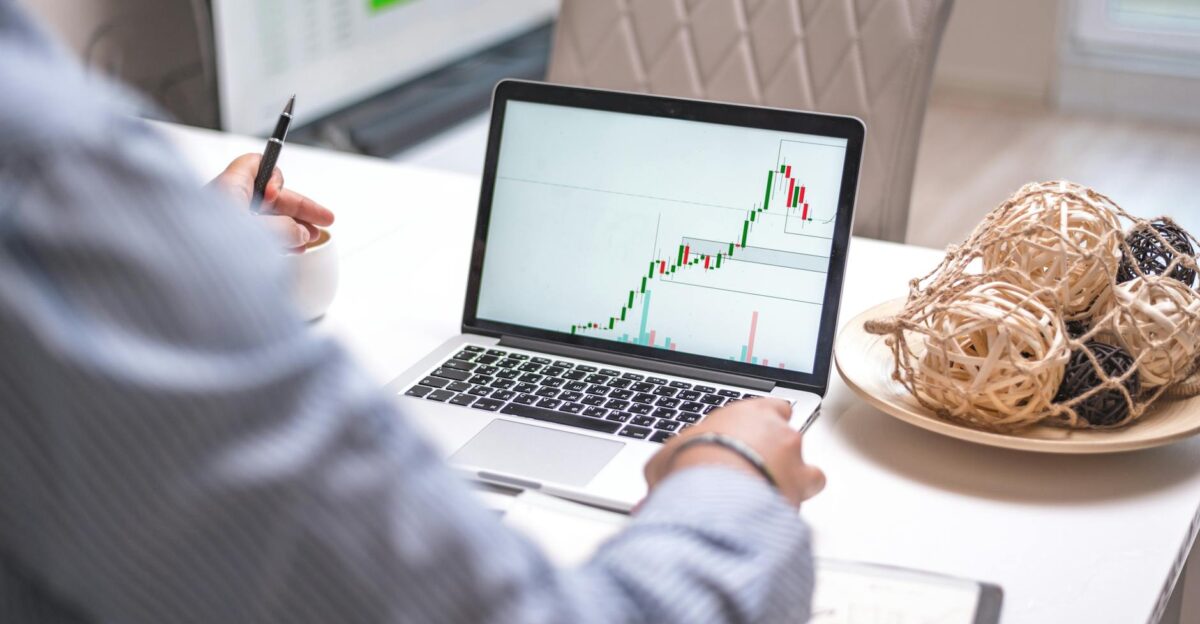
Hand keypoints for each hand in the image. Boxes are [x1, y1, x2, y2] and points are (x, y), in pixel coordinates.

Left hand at [208, 154, 334, 249]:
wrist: (178, 283)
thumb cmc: (208, 252)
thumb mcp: (259, 233)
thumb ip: (285, 229)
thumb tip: (299, 232)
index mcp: (228, 188)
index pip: (255, 164)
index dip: (275, 176)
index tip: (285, 193)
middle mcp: (224, 202)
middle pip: (268, 196)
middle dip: (297, 209)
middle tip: (323, 221)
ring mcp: (222, 225)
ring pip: (263, 219)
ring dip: (290, 228)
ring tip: (309, 240)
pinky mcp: (222, 246)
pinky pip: (254, 237)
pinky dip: (274, 242)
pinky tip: (291, 251)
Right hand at [644, 399, 824, 507]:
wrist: (713, 489)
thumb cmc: (691, 465)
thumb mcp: (666, 461)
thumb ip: (669, 466)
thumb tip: (657, 482)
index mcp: (748, 411)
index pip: (770, 408)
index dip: (762, 425)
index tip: (753, 437)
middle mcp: (777, 429)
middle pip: (788, 436)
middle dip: (775, 455)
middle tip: (754, 472)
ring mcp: (794, 456)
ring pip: (807, 464)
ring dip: (792, 478)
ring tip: (768, 496)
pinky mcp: (803, 484)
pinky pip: (809, 490)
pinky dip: (797, 498)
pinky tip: (781, 509)